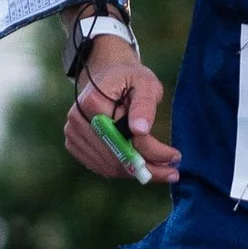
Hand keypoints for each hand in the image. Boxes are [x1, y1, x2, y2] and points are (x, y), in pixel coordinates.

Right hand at [63, 61, 177, 187]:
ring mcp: (72, 133)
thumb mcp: (145, 83)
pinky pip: (100, 166)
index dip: (152, 151)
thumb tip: (140, 131)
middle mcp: (77, 119)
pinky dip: (122, 171)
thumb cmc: (130, 79)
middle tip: (172, 173)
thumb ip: (145, 105)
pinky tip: (140, 167)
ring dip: (136, 173)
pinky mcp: (74, 143)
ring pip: (108, 166)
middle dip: (147, 168)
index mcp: (93, 101)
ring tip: (161, 171)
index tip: (175, 156)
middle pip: (116, 156)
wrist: (106, 76)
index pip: (126, 136)